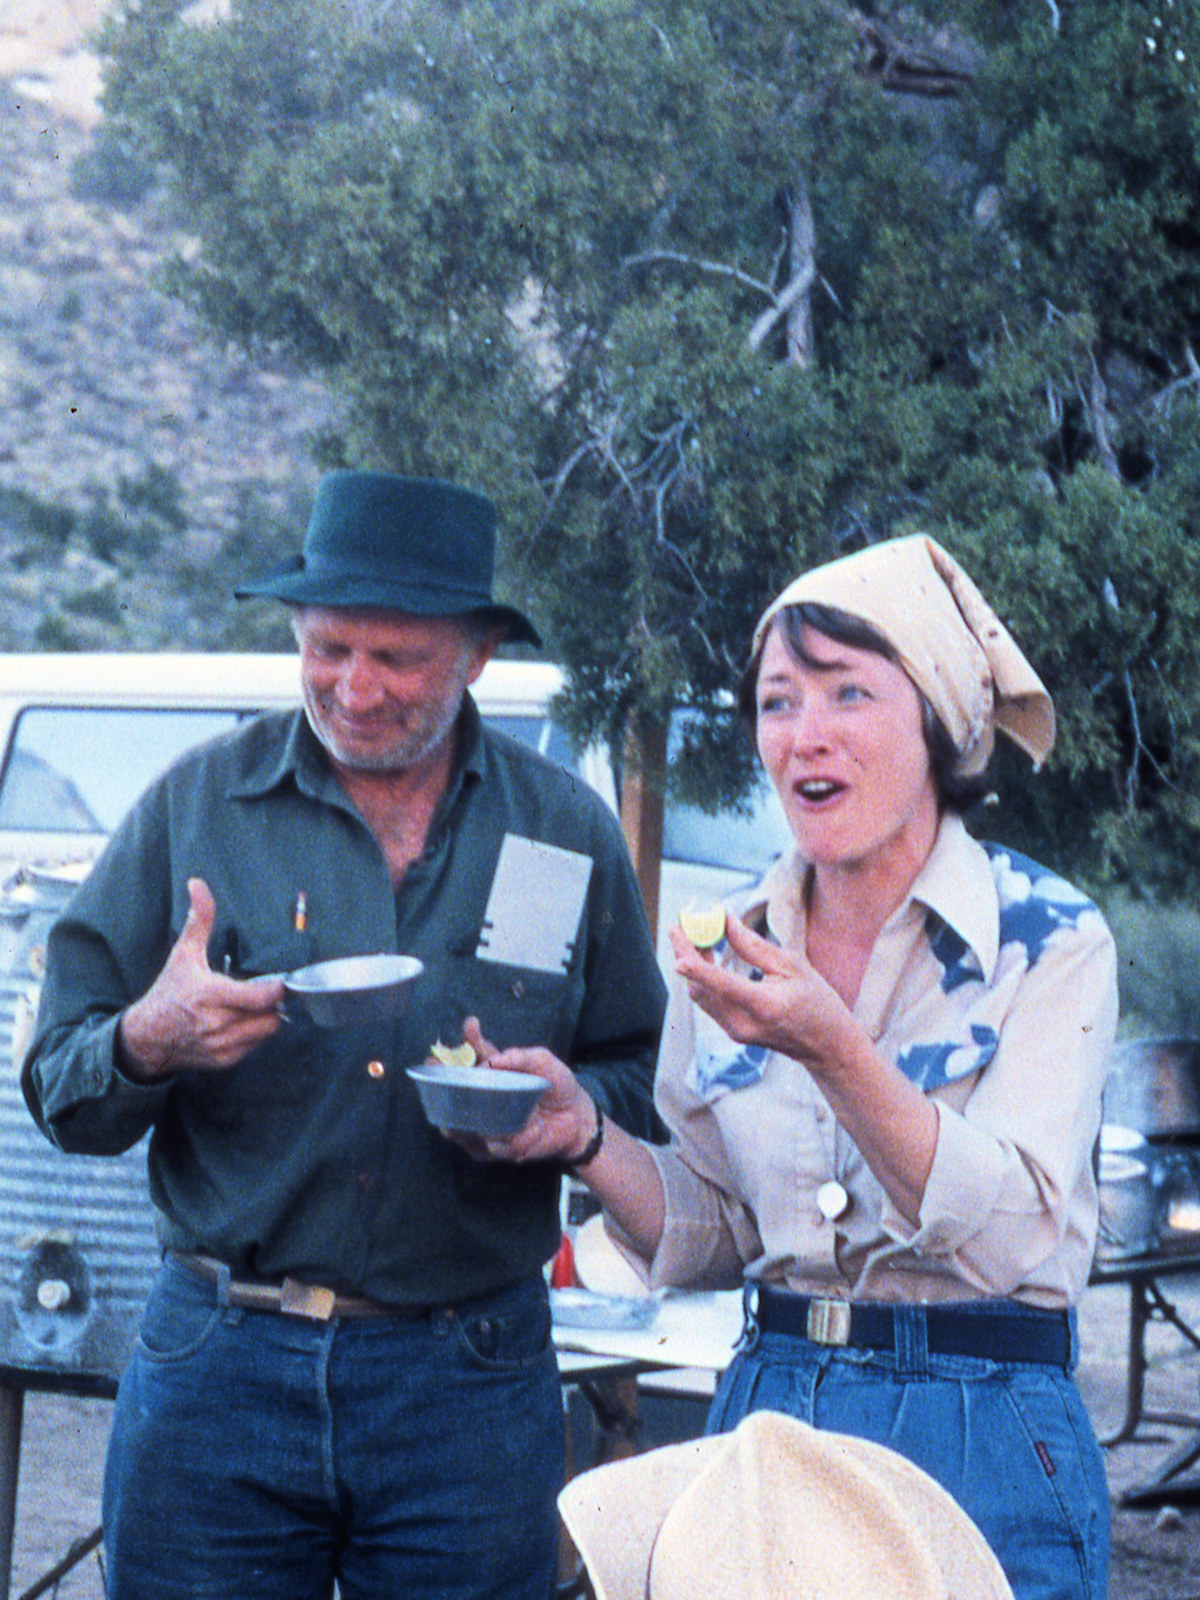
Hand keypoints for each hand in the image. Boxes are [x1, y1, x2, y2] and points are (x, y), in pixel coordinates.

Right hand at [118, 878, 285, 1078]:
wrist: (147, 1037)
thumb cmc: (169, 991)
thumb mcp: (183, 954)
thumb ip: (199, 919)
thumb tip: (198, 883)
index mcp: (210, 996)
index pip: (262, 998)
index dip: (277, 989)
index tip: (280, 980)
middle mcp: (217, 1025)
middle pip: (271, 1016)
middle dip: (273, 1003)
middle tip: (267, 991)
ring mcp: (221, 1046)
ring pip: (267, 1032)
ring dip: (266, 1019)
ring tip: (254, 1006)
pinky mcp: (224, 1061)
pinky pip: (255, 1046)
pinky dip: (255, 1034)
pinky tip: (242, 1022)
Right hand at [443, 1016, 597, 1165]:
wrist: (577, 1120)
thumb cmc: (558, 1087)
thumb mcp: (544, 1064)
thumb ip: (521, 1057)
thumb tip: (493, 1061)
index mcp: (494, 1072)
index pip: (475, 1054)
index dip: (469, 1040)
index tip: (471, 1026)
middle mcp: (484, 1097)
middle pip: (455, 1089)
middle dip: (443, 1080)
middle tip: (442, 1070)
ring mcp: (486, 1123)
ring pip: (460, 1122)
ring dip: (461, 1116)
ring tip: (464, 1113)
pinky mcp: (494, 1147)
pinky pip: (487, 1145)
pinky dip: (502, 1139)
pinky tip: (518, 1133)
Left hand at [668, 910, 849, 1070]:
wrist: (827, 1046)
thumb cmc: (816, 1001)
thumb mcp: (792, 966)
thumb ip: (754, 946)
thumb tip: (725, 921)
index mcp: (763, 1006)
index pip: (721, 983)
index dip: (695, 962)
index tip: (677, 937)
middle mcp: (743, 1023)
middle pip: (700, 988)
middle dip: (686, 954)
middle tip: (680, 926)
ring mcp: (736, 1032)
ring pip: (700, 996)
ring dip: (692, 965)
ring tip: (693, 935)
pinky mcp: (733, 1032)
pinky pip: (708, 1002)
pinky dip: (702, 978)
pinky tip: (705, 956)